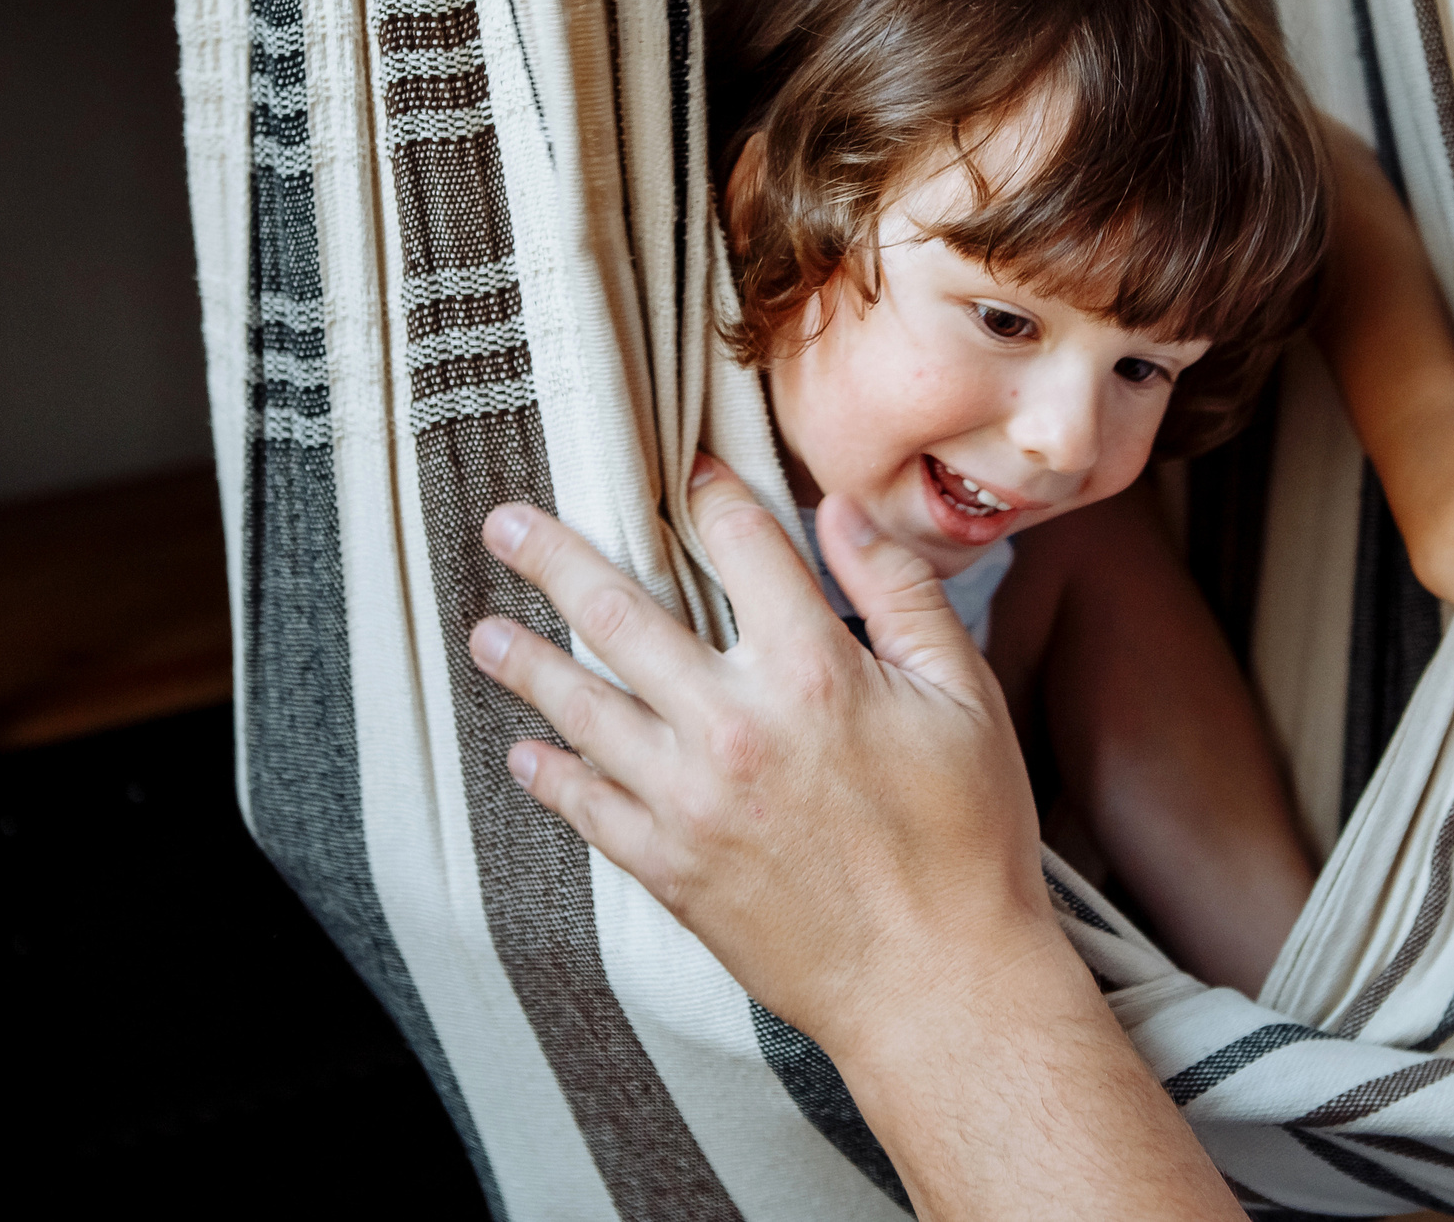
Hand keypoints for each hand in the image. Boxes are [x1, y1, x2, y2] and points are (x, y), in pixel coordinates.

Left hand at [466, 456, 1067, 1058]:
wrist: (939, 985)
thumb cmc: (966, 842)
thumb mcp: (963, 697)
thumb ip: (900, 592)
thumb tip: (842, 511)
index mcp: (813, 670)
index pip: (742, 547)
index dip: (712, 494)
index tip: (686, 468)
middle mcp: (735, 724)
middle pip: (621, 614)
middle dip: (554, 558)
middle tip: (507, 524)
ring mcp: (691, 799)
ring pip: (582, 708)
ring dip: (526, 663)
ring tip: (487, 633)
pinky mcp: (672, 867)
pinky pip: (588, 809)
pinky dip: (550, 776)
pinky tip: (525, 753)